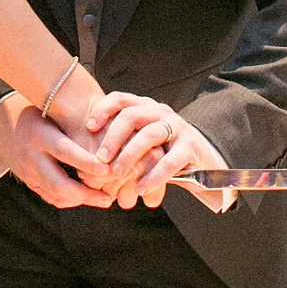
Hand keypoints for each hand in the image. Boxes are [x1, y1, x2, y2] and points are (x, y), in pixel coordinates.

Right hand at [0, 95, 116, 209]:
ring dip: (82, 201)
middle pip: (60, 184)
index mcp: (40, 136)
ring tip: (105, 199)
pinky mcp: (29, 183)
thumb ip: (73, 122)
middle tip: (109, 198)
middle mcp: (33, 158)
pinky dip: (70, 200)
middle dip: (86, 194)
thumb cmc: (37, 112)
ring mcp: (29, 173)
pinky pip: (51, 198)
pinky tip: (87, 197)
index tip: (107, 169)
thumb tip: (107, 128)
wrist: (2, 124)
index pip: (65, 152)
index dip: (86, 163)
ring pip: (56, 195)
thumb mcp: (51, 110)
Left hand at [86, 91, 217, 206]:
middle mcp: (160, 112)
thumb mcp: (140, 140)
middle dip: (113, 137)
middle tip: (100, 159)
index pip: (121, 99)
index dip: (103, 109)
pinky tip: (141, 188)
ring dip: (130, 155)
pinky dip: (154, 175)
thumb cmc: (161, 152)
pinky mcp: (190, 146)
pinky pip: (170, 160)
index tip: (89, 127)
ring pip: (149, 135)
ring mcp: (177, 127)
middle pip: (132, 115)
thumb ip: (120, 140)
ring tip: (117, 173)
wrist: (202, 161)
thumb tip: (84, 155)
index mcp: (145, 107)